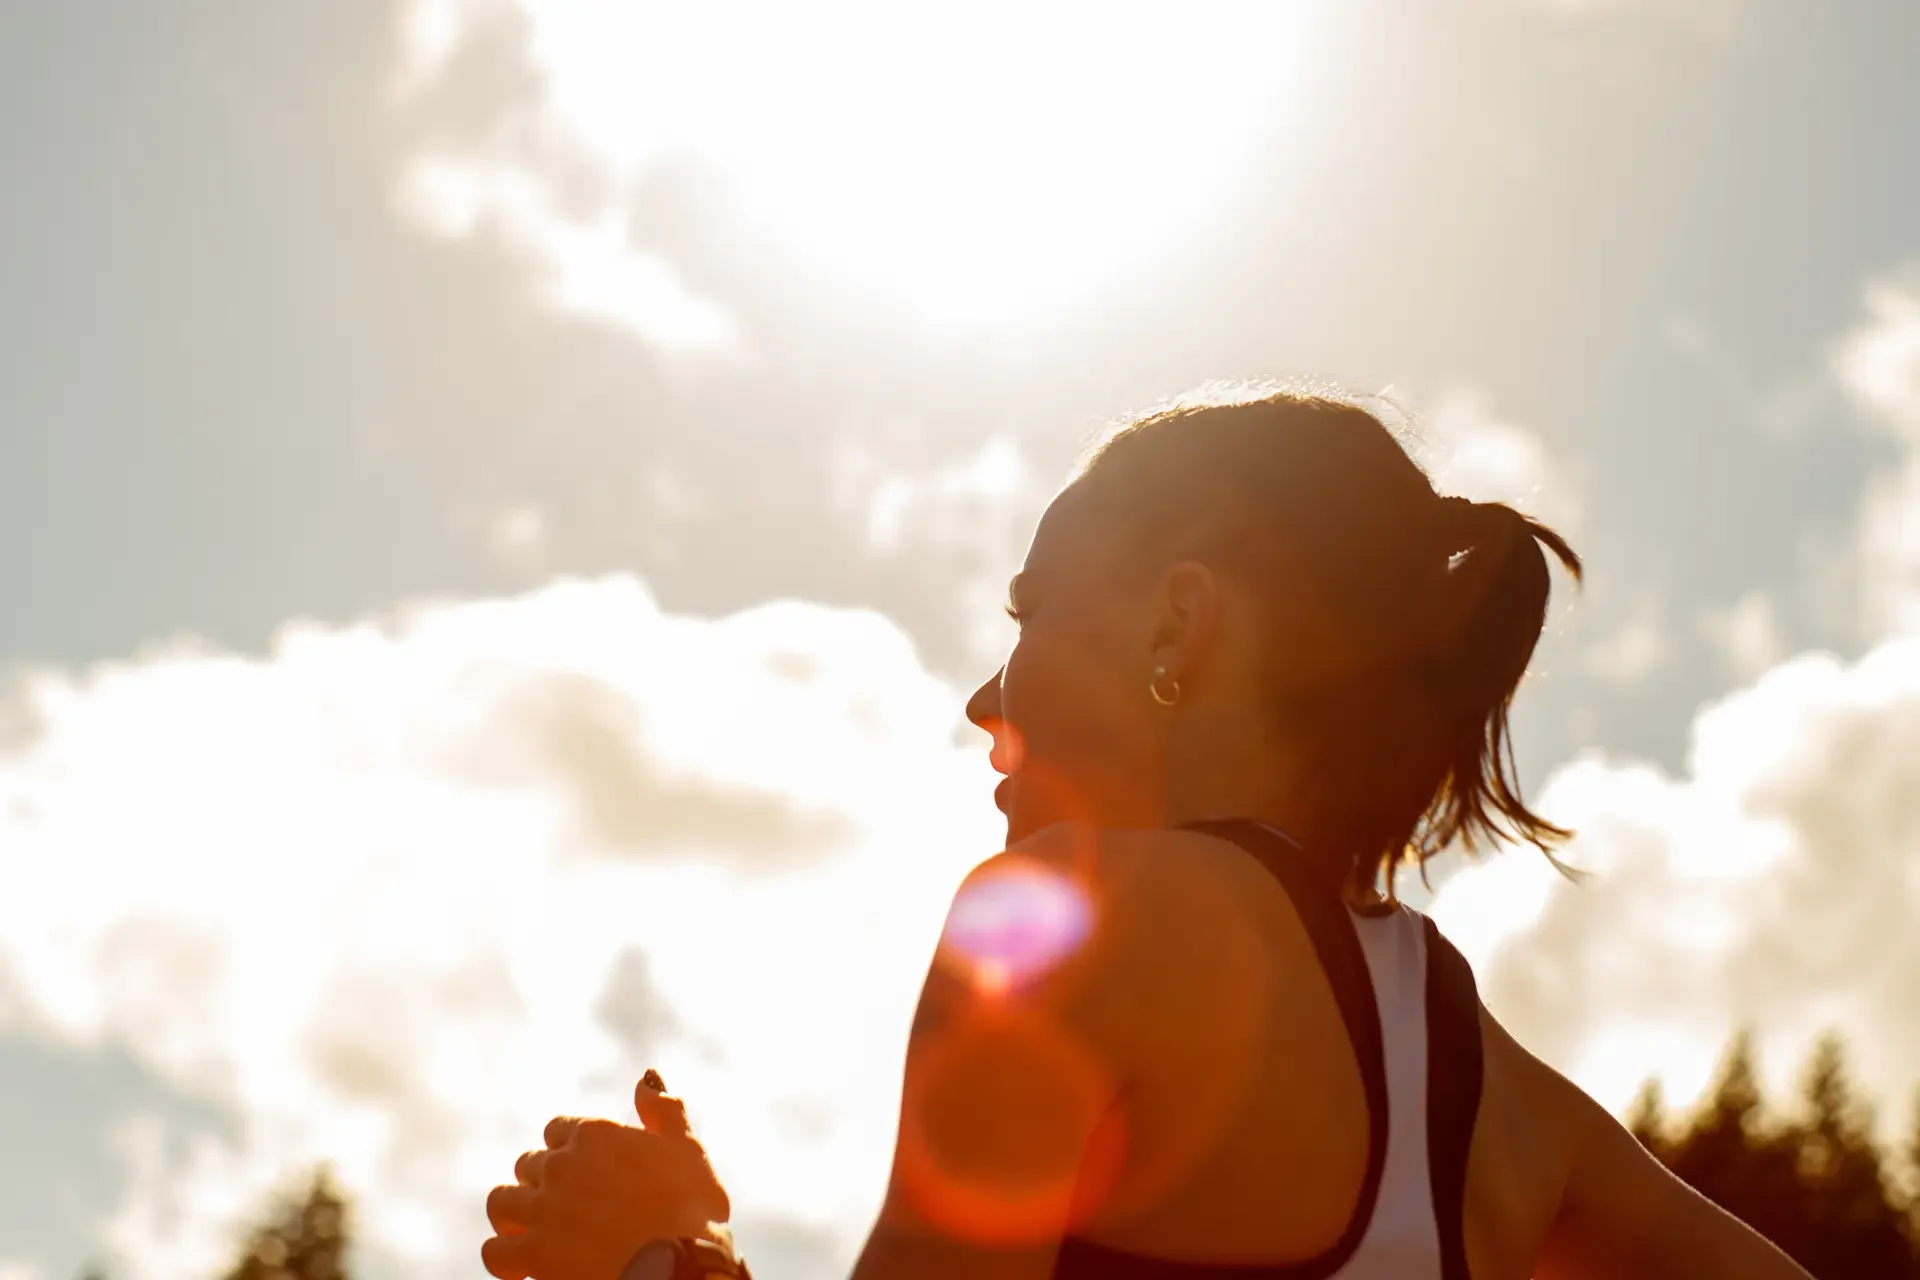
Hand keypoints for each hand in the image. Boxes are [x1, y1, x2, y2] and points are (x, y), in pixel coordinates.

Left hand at [482, 1074, 734, 1279]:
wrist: (677, 1266)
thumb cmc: (691, 1209)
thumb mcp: (687, 1150)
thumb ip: (664, 1111)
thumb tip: (645, 1077)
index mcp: (594, 1134)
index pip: (558, 1129)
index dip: (569, 1149)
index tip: (585, 1170)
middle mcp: (560, 1165)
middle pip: (528, 1164)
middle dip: (543, 1182)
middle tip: (567, 1206)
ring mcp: (541, 1209)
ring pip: (500, 1201)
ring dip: (514, 1214)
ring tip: (531, 1230)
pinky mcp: (531, 1253)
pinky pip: (494, 1251)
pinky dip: (504, 1256)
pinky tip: (522, 1266)